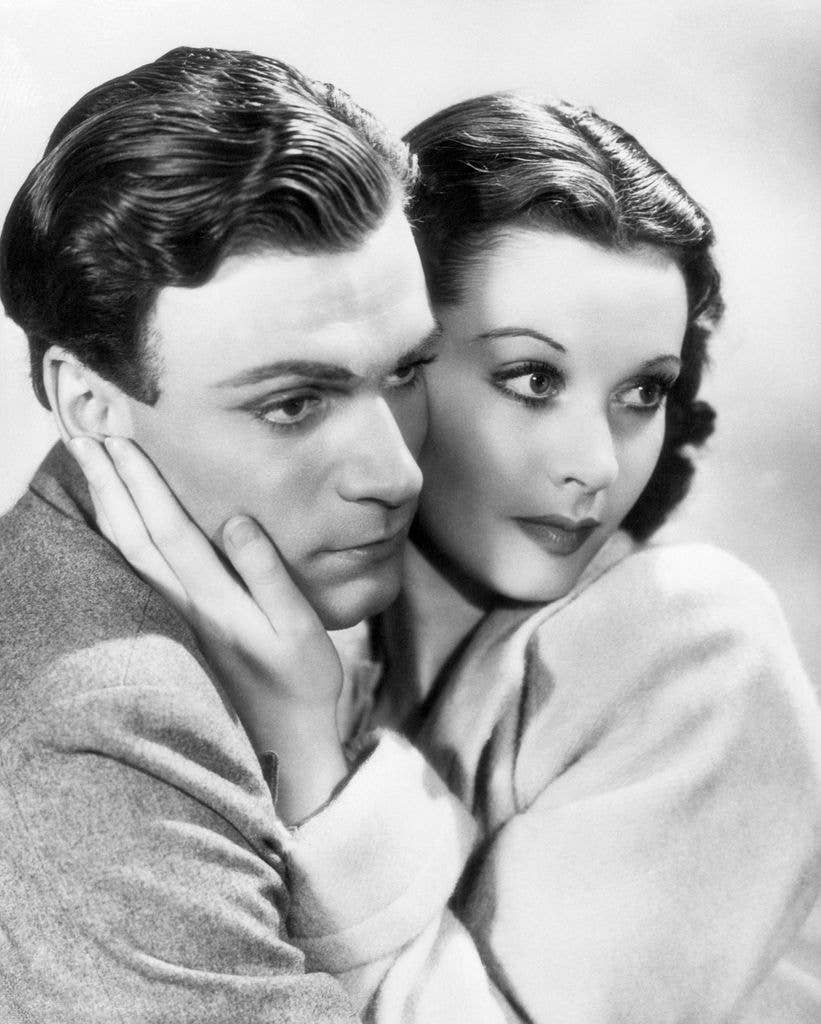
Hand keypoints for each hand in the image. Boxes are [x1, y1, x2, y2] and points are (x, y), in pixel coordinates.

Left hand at [68, 435, 347, 822]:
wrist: (287, 741)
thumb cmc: (303, 681)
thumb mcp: (301, 627)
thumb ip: (268, 573)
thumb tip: (236, 521)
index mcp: (217, 600)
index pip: (169, 529)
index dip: (143, 482)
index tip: (119, 437)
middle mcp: (186, 606)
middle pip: (134, 535)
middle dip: (108, 481)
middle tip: (83, 430)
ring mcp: (176, 618)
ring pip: (127, 554)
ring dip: (104, 504)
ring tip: (89, 462)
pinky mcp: (177, 627)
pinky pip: (134, 572)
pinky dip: (116, 537)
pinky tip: (112, 519)